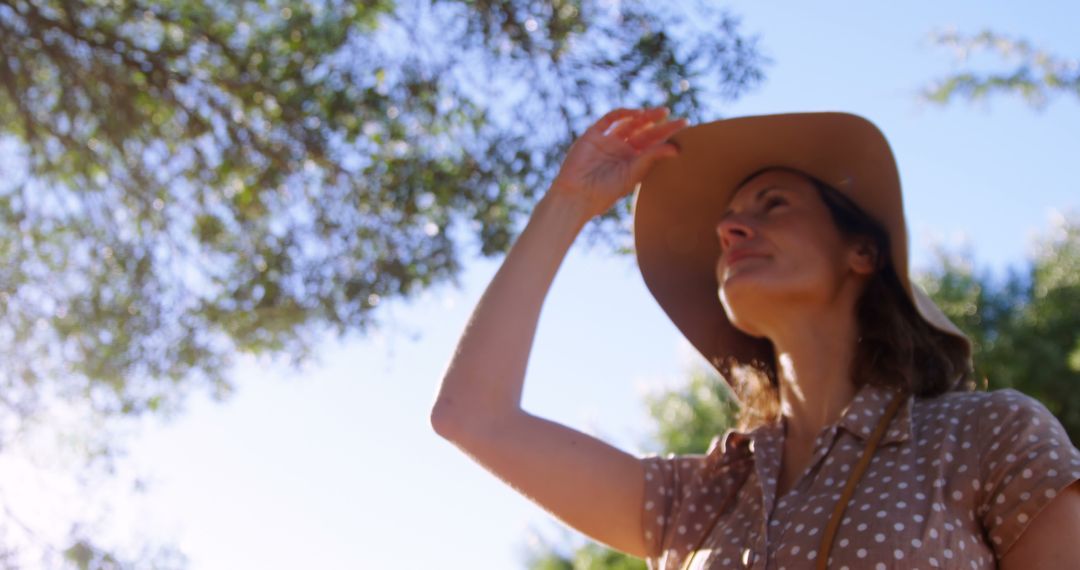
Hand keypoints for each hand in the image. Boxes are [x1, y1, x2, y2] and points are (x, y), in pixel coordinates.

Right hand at [548, 106, 688, 219]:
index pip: (653, 143)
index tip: (685, 126)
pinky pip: (609, 120)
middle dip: (660, 123)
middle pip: (644, 131)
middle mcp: (621, 150)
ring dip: (644, 116)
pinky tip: (637, 113)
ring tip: (661, 112)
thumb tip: (675, 148)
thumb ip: (651, 158)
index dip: (668, 134)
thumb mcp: (633, 174)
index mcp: (632, 161)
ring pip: (629, 123)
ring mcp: (607, 141)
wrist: (578, 195)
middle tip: (677, 118)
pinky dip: (622, 113)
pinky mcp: (593, 136)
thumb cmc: (606, 192)